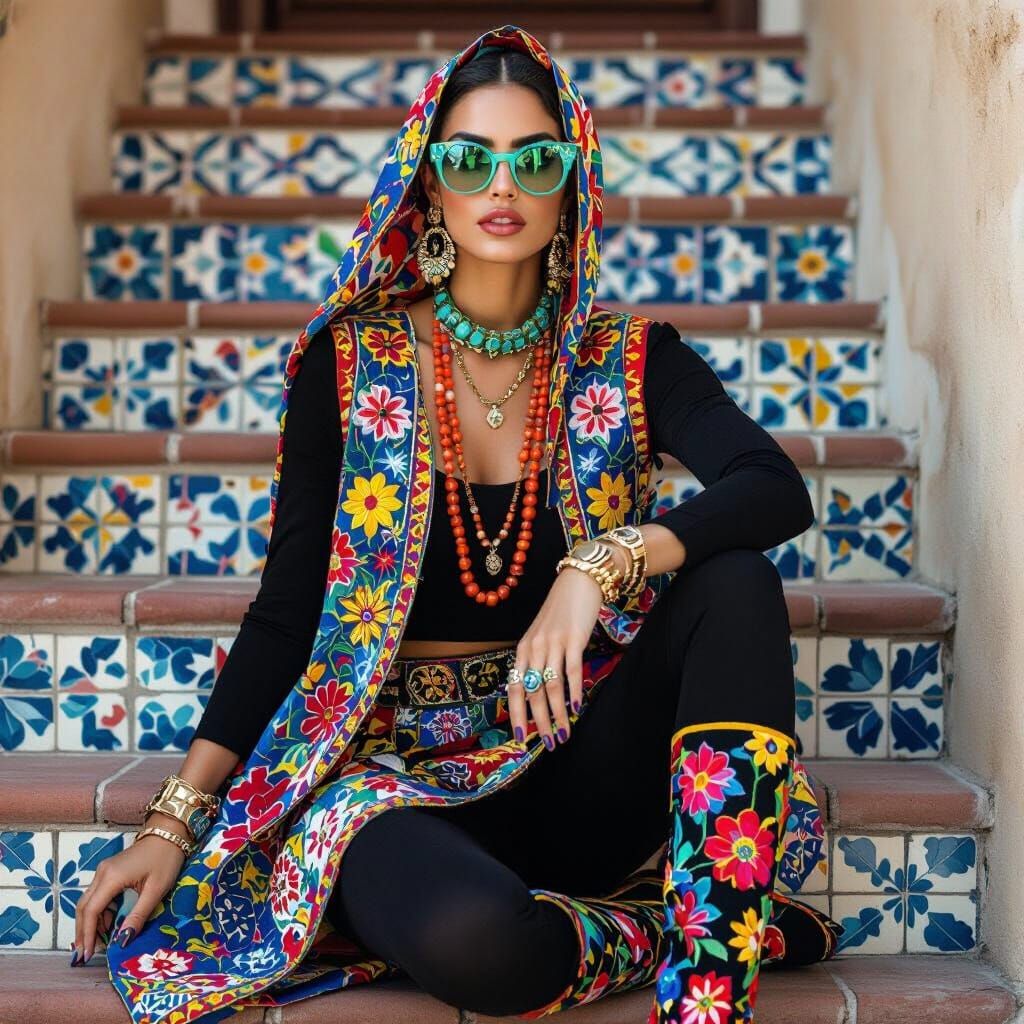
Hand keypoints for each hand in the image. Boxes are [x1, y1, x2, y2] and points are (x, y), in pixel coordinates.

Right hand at [71, 814, 187, 965]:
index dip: (87, 935)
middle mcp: (102, 873)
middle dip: (83, 932)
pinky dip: (98, 912)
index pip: (90, 911)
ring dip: (90, 923)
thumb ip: (138, 916)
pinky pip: (97, 895)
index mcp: (111, 878)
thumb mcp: (156, 890)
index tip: (88, 955)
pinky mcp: (109, 871)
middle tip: (86, 954)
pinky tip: (106, 925)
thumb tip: (123, 941)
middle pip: (83, 907)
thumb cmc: (166, 860)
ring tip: (96, 944)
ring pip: (88, 902)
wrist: (169, 834)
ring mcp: (104, 871)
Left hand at [508, 559, 612, 750]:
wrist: (579, 581)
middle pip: (532, 692)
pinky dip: (573, 692)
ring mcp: (553, 643)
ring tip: (564, 733)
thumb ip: (537, 661)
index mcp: (523, 649)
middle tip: (550, 743)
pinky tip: (575, 708)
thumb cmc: (561, 613)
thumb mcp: (542, 636)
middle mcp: (534, 647)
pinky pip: (571, 670)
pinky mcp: (573, 638)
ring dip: (557, 714)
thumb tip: (536, 693)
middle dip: (540, 722)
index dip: (517, 713)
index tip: (522, 736)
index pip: (514, 687)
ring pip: (550, 686)